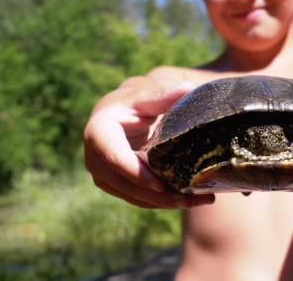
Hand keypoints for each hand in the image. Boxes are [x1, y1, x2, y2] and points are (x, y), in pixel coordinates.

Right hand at [84, 79, 214, 208]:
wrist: (122, 114)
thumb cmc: (135, 102)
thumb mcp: (146, 96)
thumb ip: (164, 95)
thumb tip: (188, 88)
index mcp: (98, 132)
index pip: (115, 157)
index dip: (136, 173)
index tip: (161, 185)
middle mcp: (94, 158)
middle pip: (126, 184)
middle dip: (159, 196)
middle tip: (192, 200)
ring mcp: (102, 175)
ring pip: (133, 196)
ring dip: (165, 203)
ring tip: (198, 202)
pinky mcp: (114, 186)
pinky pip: (137, 198)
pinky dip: (161, 202)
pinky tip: (187, 200)